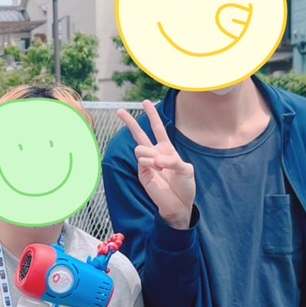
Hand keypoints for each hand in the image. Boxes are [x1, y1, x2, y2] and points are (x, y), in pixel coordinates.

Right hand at [117, 102, 196, 227]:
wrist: (179, 204)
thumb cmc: (185, 186)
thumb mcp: (186, 169)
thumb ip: (173, 160)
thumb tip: (156, 159)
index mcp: (167, 149)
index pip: (157, 128)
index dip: (152, 115)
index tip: (145, 102)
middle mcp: (155, 154)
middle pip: (139, 134)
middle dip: (129, 122)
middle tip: (119, 111)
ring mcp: (147, 164)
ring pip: (140, 148)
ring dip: (151, 155)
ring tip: (161, 167)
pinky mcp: (142, 173)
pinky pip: (142, 161)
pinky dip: (151, 163)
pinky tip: (158, 170)